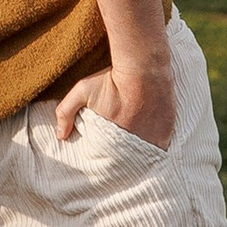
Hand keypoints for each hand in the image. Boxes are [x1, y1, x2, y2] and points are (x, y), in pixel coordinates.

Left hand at [54, 58, 176, 149]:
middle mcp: (132, 145)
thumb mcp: (82, 91)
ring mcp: (152, 140)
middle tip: (121, 144)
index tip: (106, 147)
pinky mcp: (166, 133)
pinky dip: (155, 144)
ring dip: (140, 150)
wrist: (144, 68)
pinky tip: (150, 136)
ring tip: (136, 140)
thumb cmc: (111, 79)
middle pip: (126, 158)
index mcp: (111, 140)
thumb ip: (66, 112)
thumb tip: (60, 135)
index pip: (107, 158)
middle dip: (123, 154)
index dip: (106, 153)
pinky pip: (160, 147)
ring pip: (144, 154)